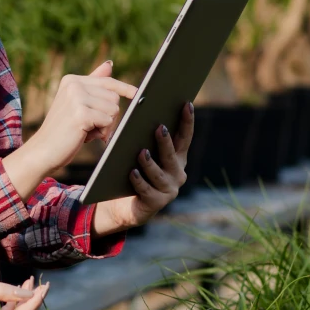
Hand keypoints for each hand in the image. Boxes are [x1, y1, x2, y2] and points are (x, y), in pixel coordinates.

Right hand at [3, 62, 135, 198]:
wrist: (43, 151)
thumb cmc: (63, 131)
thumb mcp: (77, 104)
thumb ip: (93, 85)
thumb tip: (109, 64)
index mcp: (72, 80)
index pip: (107, 81)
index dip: (124, 88)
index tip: (137, 93)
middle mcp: (74, 85)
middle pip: (113, 97)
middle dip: (109, 115)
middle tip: (92, 127)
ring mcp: (76, 98)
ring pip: (113, 109)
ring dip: (105, 125)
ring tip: (87, 131)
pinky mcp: (81, 113)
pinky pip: (107, 120)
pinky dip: (101, 132)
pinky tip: (86, 136)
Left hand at [92, 102, 193, 234]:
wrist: (123, 205)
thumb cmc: (131, 171)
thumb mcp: (139, 152)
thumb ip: (143, 136)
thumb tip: (139, 111)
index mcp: (177, 158)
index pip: (184, 137)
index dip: (187, 121)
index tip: (186, 104)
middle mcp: (177, 173)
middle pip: (172, 155)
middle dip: (165, 141)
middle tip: (159, 127)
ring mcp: (168, 189)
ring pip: (159, 174)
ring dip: (150, 162)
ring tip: (141, 152)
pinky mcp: (155, 203)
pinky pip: (146, 190)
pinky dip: (139, 181)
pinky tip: (132, 172)